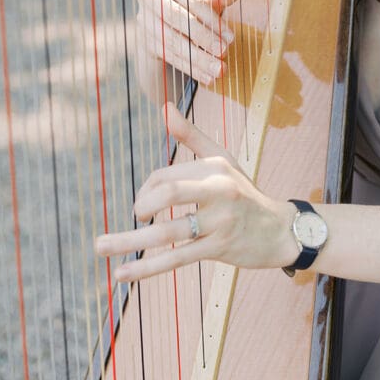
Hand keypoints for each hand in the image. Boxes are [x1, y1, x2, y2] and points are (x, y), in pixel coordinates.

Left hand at [95, 102, 296, 281]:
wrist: (280, 231)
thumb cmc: (244, 193)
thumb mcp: (222, 160)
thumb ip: (191, 136)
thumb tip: (164, 107)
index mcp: (214, 167)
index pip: (167, 174)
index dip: (146, 190)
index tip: (143, 206)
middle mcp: (219, 190)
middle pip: (169, 192)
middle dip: (141, 206)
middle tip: (134, 218)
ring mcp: (220, 221)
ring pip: (168, 231)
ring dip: (128, 240)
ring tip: (99, 246)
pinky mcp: (219, 248)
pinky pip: (176, 258)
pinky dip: (146, 267)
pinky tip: (122, 273)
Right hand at [135, 0, 245, 94]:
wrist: (169, 36)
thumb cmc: (193, 13)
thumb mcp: (208, 5)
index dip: (208, 15)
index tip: (230, 36)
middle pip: (175, 16)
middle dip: (202, 36)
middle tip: (224, 51)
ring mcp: (143, 21)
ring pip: (171, 40)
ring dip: (198, 57)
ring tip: (220, 69)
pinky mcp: (144, 43)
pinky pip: (168, 56)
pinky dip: (190, 67)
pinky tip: (207, 77)